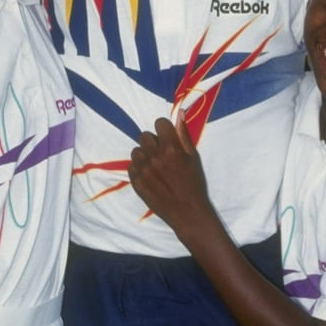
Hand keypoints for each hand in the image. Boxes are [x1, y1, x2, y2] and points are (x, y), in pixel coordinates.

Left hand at [128, 112, 211, 237]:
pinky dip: (139, 169)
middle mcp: (155, 156)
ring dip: (145, 155)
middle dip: (153, 142)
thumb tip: (180, 112)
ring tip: (155, 166)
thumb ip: (183, 134)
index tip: (167, 138)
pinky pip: (132, 166)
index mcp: (171, 148)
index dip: (164, 130)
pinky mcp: (136, 182)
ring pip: (136, 151)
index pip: (159, 123)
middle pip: (145, 136)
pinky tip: (150, 176)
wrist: (187, 212)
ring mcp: (144, 170)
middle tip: (162, 154)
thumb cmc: (194, 183)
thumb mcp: (193, 157)